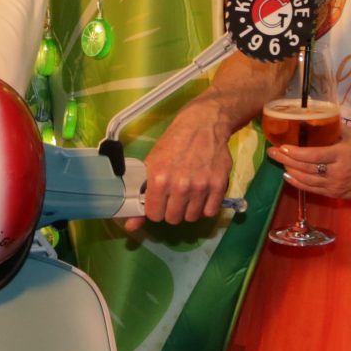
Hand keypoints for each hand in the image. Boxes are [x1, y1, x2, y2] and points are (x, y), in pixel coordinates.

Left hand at [138, 101, 233, 225]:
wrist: (203, 124)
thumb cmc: (173, 143)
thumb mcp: (152, 164)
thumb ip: (142, 196)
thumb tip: (131, 226)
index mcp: (159, 179)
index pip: (153, 215)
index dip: (155, 209)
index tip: (159, 201)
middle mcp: (180, 185)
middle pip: (173, 218)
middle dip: (171, 210)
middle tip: (174, 196)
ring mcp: (201, 186)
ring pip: (191, 217)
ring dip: (189, 209)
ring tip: (189, 194)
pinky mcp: (218, 185)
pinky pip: (210, 212)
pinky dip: (205, 207)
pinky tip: (202, 195)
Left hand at [269, 128, 350, 200]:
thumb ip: (337, 130)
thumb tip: (319, 119)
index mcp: (342, 155)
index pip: (312, 155)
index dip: (294, 152)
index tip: (281, 146)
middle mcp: (336, 172)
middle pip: (305, 168)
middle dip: (285, 160)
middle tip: (271, 152)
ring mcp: (335, 185)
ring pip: (306, 180)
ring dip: (289, 171)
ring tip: (278, 162)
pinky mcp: (335, 194)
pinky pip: (312, 190)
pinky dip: (298, 183)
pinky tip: (289, 176)